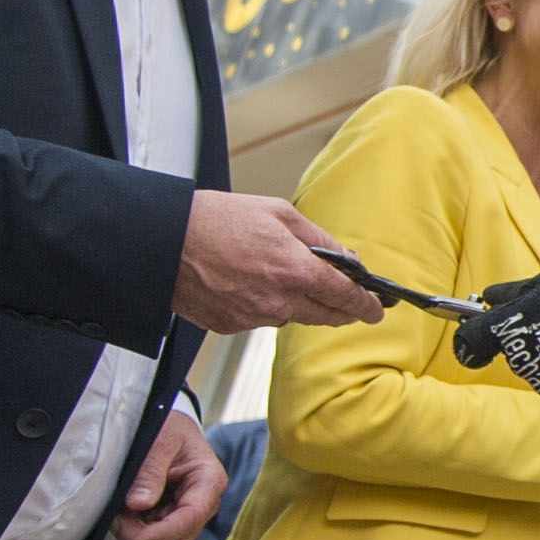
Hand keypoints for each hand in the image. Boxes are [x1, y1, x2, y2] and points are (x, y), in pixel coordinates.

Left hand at [111, 409, 227, 539]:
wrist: (169, 424)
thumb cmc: (170, 426)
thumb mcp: (160, 439)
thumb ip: (150, 471)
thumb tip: (138, 504)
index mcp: (209, 480)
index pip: (192, 516)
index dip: (164, 532)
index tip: (136, 537)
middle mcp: (203, 502)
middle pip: (178, 538)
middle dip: (145, 537)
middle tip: (116, 519)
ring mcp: (186, 512)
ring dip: (138, 535)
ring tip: (117, 514)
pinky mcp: (170, 516)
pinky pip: (154, 535)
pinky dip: (135, 530)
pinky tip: (122, 514)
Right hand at [175, 192, 375, 330]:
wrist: (163, 240)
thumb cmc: (216, 220)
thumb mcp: (277, 213)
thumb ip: (318, 239)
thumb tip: (346, 257)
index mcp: (295, 271)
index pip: (345, 297)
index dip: (365, 305)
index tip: (375, 309)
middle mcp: (278, 301)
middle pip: (325, 316)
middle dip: (341, 310)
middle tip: (350, 303)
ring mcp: (253, 317)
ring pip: (291, 316)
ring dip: (298, 303)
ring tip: (280, 276)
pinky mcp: (230, 326)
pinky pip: (260, 318)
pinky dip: (265, 305)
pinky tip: (249, 283)